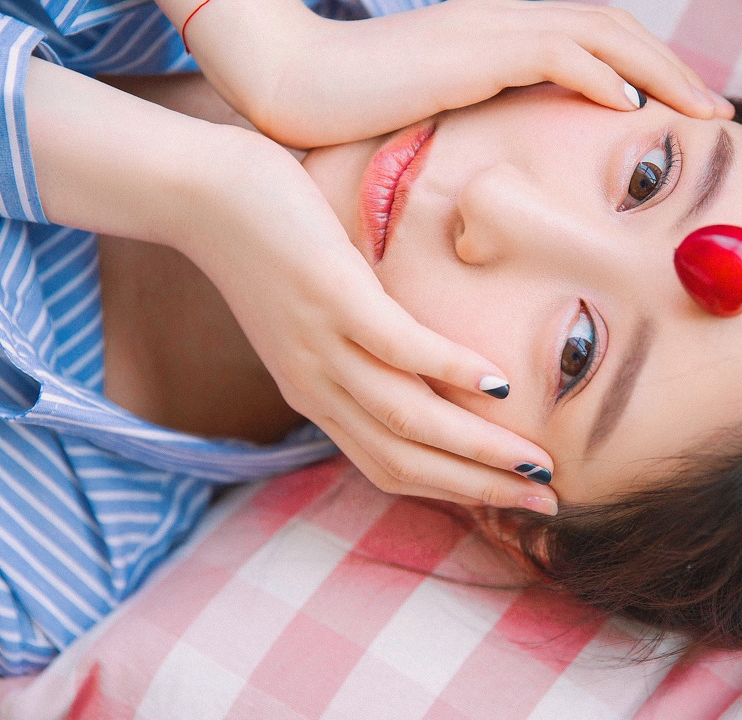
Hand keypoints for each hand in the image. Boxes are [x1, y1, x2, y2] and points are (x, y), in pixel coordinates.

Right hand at [173, 0, 733, 147]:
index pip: (594, 43)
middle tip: (721, 112)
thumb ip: (479, 134)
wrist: (289, 85)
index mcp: (500, 41)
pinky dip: (599, 75)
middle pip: (613, 31)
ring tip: (703, 111)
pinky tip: (631, 107)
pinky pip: (552, 54)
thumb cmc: (351, 115)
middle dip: (675, 68)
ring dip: (660, 70)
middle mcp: (503, 25)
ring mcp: (488, 34)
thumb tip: (511, 175)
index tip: (686, 115)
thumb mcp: (433, 124)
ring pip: (599, 35)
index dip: (649, 71)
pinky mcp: (469, 54)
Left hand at [186, 130, 559, 511]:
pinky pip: (397, 346)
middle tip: (546, 505)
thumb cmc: (265, 242)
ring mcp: (322, 343)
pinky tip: (497, 382)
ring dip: (476, 448)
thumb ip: (359, 344)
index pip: (392, 467)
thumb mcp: (313, 313)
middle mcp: (319, 384)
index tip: (514, 501)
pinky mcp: (330, 295)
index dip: (455, 493)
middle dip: (480, 490)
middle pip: (406, 461)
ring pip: (406, 417)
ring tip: (534, 463)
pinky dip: (449, 369)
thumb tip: (423, 355)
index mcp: (317, 394)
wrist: (195, 192)